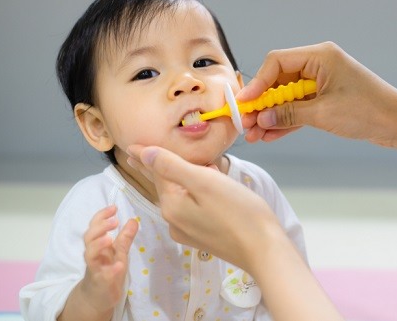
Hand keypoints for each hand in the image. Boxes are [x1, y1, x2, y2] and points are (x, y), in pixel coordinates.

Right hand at [78, 206, 137, 315]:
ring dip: (98, 245)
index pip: (95, 226)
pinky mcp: (100, 282)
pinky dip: (111, 270)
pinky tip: (119, 265)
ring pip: (89, 255)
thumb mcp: (119, 253)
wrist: (98, 297)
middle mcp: (94, 255)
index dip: (102, 216)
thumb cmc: (108, 271)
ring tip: (109, 238)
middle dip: (99, 227)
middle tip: (114, 221)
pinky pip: (103, 276)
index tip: (113, 207)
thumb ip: (124, 238)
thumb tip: (133, 220)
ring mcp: (95, 268)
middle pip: (88, 237)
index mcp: (98, 245)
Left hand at [127, 145, 346, 320]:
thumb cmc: (238, 211)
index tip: (132, 146)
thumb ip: (172, 166)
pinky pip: (191, 208)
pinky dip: (193, 193)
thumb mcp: (204, 182)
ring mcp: (188, 232)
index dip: (146, 156)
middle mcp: (174, 221)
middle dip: (157, 169)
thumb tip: (143, 153)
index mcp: (171, 205)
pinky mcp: (203, 237)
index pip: (155, 173)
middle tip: (140, 155)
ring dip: (181, 179)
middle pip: (165, 186)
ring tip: (181, 163)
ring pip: (180, 196)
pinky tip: (207, 184)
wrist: (264, 249)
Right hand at [238, 41, 396, 146]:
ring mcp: (322, 83)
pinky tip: (270, 135)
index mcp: (320, 56)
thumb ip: (288, 114)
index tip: (244, 103)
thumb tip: (261, 118)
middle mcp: (319, 65)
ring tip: (254, 135)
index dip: (258, 83)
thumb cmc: (368, 111)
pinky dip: (286, 121)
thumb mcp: (323, 113)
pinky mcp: (326, 99)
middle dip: (262, 104)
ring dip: (271, 116)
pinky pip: (299, 108)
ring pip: (287, 97)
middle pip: (279, 80)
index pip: (277, 62)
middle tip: (245, 123)